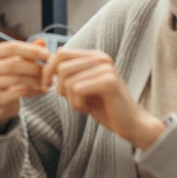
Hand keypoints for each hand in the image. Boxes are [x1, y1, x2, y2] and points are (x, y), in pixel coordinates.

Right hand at [0, 39, 50, 131]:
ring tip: (47, 80)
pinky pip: (19, 92)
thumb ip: (29, 50)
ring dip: (35, 79)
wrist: (0, 98)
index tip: (47, 54)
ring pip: (16, 79)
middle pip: (13, 64)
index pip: (10, 47)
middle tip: (48, 70)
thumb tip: (41, 42)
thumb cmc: (9, 73)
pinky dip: (34, 90)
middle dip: (34, 66)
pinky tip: (42, 90)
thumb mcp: (18, 58)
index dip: (31, 50)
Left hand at [42, 49, 164, 148]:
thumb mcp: (82, 87)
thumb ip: (68, 75)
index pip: (61, 53)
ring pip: (68, 79)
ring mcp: (106, 68)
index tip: (46, 86)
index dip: (48, 70)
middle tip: (69, 100)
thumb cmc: (105, 107)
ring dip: (69, 98)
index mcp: (94, 56)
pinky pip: (77, 89)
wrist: (130, 123)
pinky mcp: (108, 82)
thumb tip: (46, 64)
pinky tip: (87, 109)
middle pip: (61, 66)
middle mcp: (101, 58)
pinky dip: (76, 103)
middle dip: (59, 87)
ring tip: (82, 105)